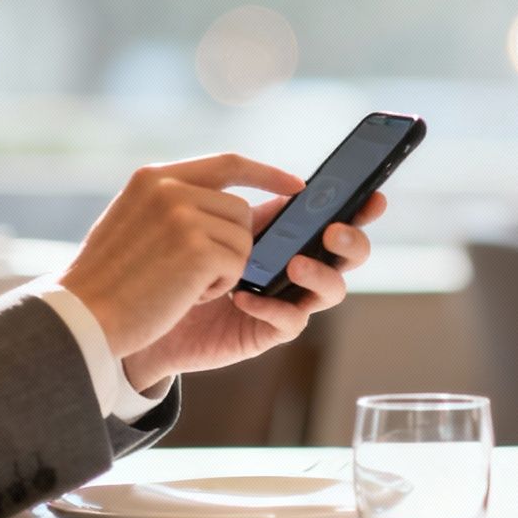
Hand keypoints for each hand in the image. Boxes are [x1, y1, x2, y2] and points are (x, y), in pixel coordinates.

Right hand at [58, 154, 305, 359]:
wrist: (80, 318)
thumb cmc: (107, 280)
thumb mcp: (135, 222)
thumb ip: (178, 204)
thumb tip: (236, 205)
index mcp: (153, 177)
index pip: (227, 163)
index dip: (266, 174)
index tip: (295, 185)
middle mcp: (169, 188)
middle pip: (241, 211)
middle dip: (230, 246)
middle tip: (187, 272)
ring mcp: (182, 216)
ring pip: (244, 240)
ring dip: (222, 269)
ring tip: (178, 283)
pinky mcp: (196, 249)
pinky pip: (237, 266)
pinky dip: (217, 287)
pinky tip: (181, 295)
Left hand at [120, 192, 386, 390]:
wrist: (143, 309)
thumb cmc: (176, 258)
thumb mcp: (207, 219)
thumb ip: (241, 200)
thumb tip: (287, 184)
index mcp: (289, 232)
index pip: (337, 216)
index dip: (362, 207)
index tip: (374, 196)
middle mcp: (297, 266)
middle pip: (349, 254)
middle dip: (352, 241)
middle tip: (331, 231)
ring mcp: (287, 300)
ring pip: (332, 291)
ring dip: (321, 275)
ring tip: (295, 265)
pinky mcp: (267, 332)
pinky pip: (290, 322)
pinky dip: (274, 308)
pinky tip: (243, 297)